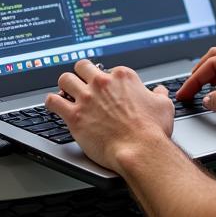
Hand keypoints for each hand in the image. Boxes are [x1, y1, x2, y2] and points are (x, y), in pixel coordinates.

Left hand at [45, 60, 173, 172]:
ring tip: (66, 92)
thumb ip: (159, 94)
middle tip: (82, 83)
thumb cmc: (152, 130)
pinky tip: (54, 105)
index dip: (106, 80)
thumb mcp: (164, 106)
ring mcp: (86, 98)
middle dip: (81, 73)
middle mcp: (102, 83)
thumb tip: (159, 91)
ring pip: (65, 79)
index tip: (106, 90)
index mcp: (122, 77)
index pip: (108, 70)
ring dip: (64, 85)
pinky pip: (53, 101)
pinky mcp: (74, 116)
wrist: (139, 149)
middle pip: (83, 66)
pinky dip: (52, 102)